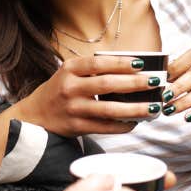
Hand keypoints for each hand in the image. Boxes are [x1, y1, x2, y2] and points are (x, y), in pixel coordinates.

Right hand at [15, 54, 162, 135]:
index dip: (121, 63)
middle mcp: (70, 88)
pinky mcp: (76, 126)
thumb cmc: (60, 90)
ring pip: (109, 110)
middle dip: (134, 84)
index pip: (98, 64)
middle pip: (107, 85)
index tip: (142, 64)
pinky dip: (122, 126)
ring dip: (134, 109)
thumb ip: (94, 69)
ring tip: (153, 107)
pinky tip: (135, 122)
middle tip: (155, 83)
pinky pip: (105, 127)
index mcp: (70, 69)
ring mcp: (73, 109)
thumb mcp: (70, 73)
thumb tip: (132, 69)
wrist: (35, 115)